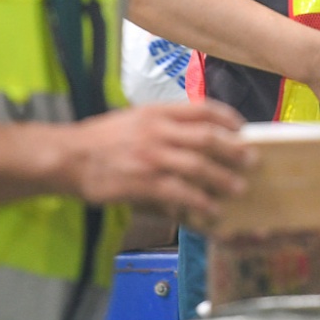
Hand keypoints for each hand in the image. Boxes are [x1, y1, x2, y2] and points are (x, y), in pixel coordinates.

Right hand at [63, 103, 251, 225]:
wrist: (68, 156)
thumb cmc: (100, 140)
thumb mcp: (132, 120)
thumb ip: (162, 126)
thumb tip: (193, 140)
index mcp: (156, 112)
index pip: (201, 109)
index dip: (226, 118)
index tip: (241, 127)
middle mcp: (157, 131)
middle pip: (207, 137)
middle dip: (234, 149)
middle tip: (251, 160)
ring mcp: (151, 157)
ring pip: (199, 166)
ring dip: (223, 178)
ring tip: (239, 188)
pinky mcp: (143, 183)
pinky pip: (180, 193)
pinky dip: (200, 201)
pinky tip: (212, 210)